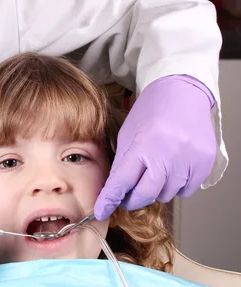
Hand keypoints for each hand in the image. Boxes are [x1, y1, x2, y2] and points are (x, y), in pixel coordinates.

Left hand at [95, 75, 215, 219]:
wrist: (180, 93)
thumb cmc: (151, 111)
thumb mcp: (128, 134)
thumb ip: (124, 163)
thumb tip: (116, 190)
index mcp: (143, 144)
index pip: (122, 181)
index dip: (110, 199)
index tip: (101, 211)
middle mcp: (168, 154)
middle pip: (146, 194)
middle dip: (132, 199)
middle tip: (126, 197)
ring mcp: (189, 160)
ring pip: (167, 194)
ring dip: (155, 189)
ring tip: (153, 170)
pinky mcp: (204, 163)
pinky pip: (186, 190)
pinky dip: (176, 185)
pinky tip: (171, 169)